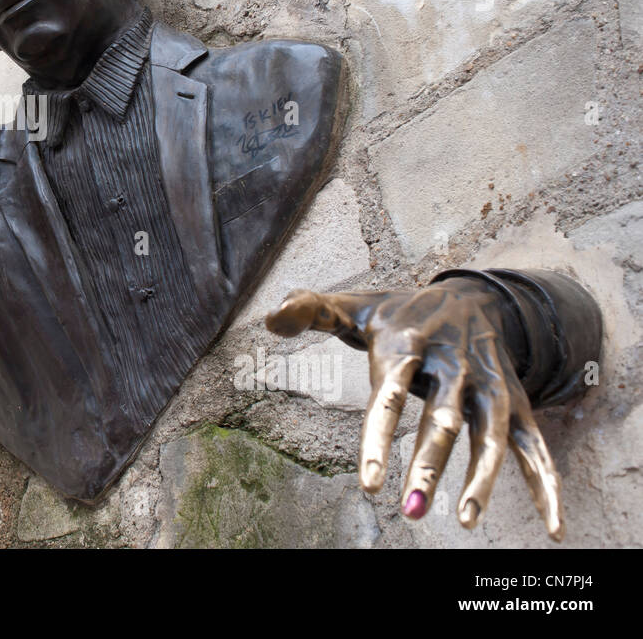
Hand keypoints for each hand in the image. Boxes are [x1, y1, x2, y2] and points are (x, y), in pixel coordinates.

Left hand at [263, 278, 564, 540]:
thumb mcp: (355, 305)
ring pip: (492, 435)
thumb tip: (268, 319)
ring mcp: (489, 385)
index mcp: (407, 345)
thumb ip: (309, 310)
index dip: (379, 439)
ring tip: (467, 521)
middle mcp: (453, 367)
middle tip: (412, 512)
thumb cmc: (401, 313)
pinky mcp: (517, 402)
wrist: (473, 295)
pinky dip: (546, 485)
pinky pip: (536, 446)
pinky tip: (553, 526)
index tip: (368, 485)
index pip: (389, 394)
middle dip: (429, 466)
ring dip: (483, 478)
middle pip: (443, 420)